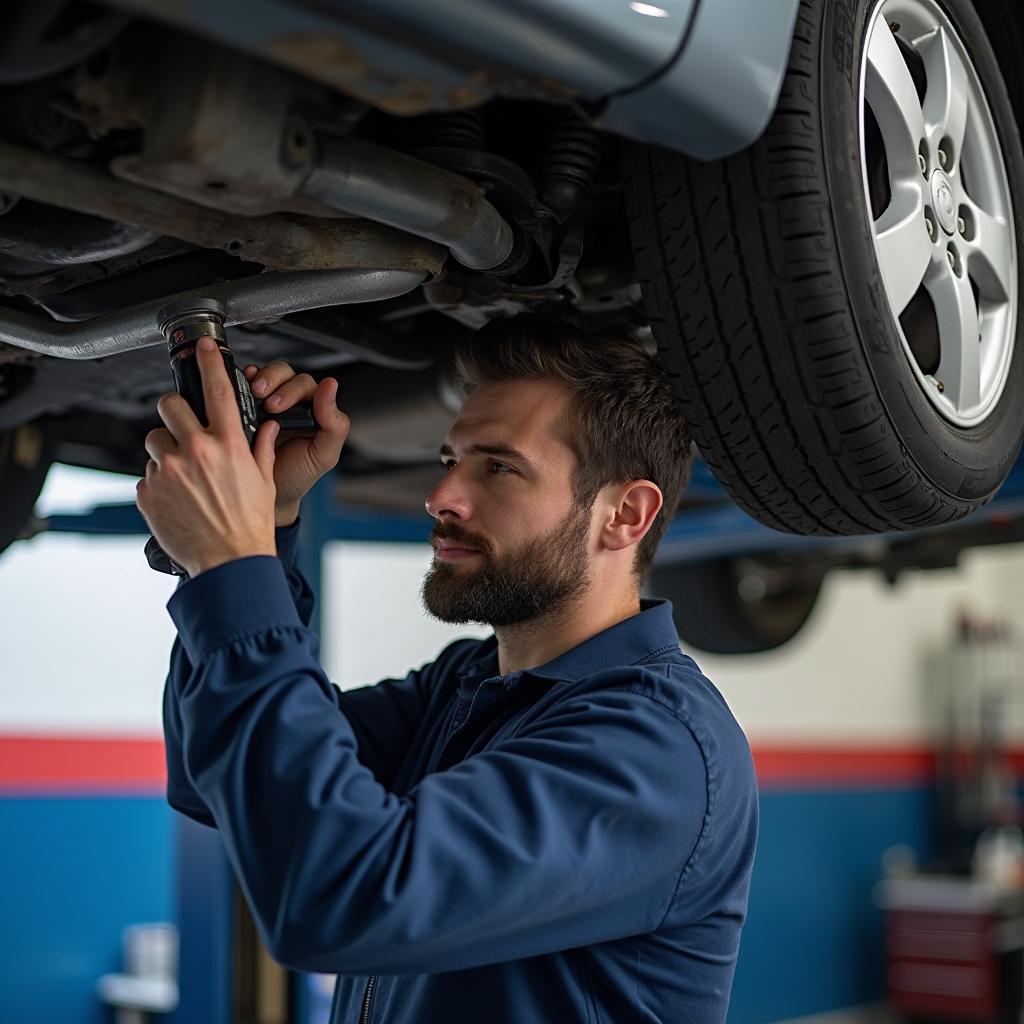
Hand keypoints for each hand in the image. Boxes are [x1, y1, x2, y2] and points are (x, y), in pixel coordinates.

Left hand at [136, 336, 278, 577]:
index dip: (210, 361)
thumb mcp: (263, 481)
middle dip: (175, 412)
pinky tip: (178, 498)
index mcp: (228, 445)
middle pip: (170, 405)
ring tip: (183, 475)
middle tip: (183, 429)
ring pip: (154, 439)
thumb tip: (264, 427)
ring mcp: (168, 471)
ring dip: (166, 450)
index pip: (217, 389)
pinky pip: (148, 473)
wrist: (229, 563)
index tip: (204, 346)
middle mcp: (196, 452)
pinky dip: (160, 482)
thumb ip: (259, 447)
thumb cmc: (249, 525)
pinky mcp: (148, 491)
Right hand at [241, 361, 349, 520]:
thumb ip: (334, 424)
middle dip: (273, 382)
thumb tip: (331, 387)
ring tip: (252, 394)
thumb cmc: (298, 474)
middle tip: (264, 402)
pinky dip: (241, 380)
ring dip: (258, 379)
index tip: (277, 405)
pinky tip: (238, 385)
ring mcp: (268, 401)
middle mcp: (292, 402)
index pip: (306, 385)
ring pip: (265, 374)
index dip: (292, 390)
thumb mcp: (324, 455)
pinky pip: (244, 385)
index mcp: (314, 410)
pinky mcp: (247, 406)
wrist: (269, 494)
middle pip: (285, 374)